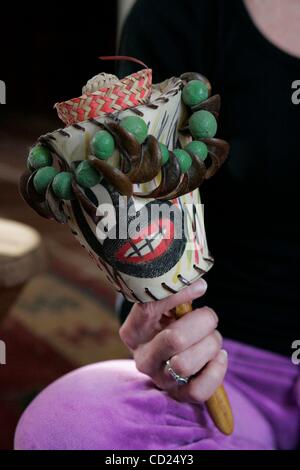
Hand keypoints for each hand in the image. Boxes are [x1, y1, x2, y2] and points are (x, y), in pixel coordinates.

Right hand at [119, 279, 227, 402]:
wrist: (175, 354)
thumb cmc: (171, 323)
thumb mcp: (167, 306)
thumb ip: (176, 294)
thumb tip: (199, 285)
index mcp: (133, 332)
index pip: (148, 309)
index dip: (179, 295)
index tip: (200, 287)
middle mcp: (142, 358)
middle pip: (174, 339)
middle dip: (202, 323)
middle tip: (209, 317)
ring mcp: (160, 379)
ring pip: (186, 364)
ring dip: (210, 344)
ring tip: (212, 337)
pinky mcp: (179, 395)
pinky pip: (200, 390)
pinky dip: (216, 369)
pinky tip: (218, 356)